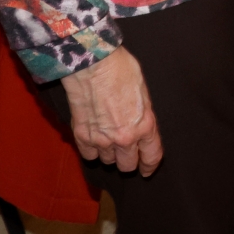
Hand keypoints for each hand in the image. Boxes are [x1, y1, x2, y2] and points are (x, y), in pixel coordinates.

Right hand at [62, 48, 162, 174]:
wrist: (92, 64)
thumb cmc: (121, 69)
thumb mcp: (143, 91)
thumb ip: (143, 113)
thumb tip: (141, 122)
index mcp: (145, 125)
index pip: (151, 157)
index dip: (149, 166)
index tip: (146, 170)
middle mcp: (124, 138)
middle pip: (127, 165)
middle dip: (129, 161)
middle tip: (126, 152)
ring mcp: (101, 140)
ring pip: (108, 161)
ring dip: (110, 154)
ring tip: (109, 139)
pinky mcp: (81, 136)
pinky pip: (89, 155)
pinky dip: (92, 150)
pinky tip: (94, 139)